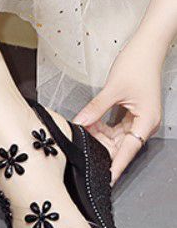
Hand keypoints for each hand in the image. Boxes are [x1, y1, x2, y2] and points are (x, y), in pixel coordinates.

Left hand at [73, 35, 162, 184]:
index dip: (116, 166)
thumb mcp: (113, 89)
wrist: (146, 47)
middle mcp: (144, 123)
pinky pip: (114, 126)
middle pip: (120, 144)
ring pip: (115, 136)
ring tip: (82, 131)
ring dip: (99, 135)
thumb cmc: (137, 65)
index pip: (128, 151)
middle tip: (82, 147)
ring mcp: (138, 118)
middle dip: (101, 146)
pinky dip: (101, 126)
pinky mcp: (131, 112)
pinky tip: (89, 123)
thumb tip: (80, 123)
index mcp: (146, 121)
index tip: (107, 179)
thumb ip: (95, 109)